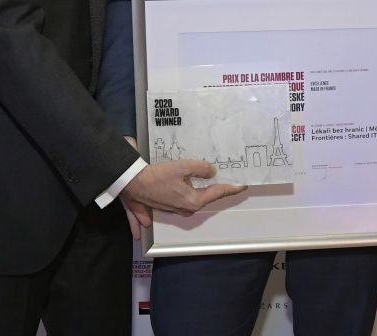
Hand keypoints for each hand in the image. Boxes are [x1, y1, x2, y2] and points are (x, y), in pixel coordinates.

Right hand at [119, 160, 245, 238]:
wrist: (133, 183)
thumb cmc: (157, 176)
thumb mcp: (183, 167)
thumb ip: (201, 168)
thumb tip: (212, 171)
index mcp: (193, 201)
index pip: (218, 193)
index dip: (231, 188)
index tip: (243, 185)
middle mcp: (186, 208)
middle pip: (207, 197)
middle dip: (217, 188)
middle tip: (229, 179)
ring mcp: (177, 209)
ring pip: (195, 198)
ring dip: (203, 189)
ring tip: (211, 179)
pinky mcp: (168, 206)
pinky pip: (183, 201)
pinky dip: (189, 194)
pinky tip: (194, 186)